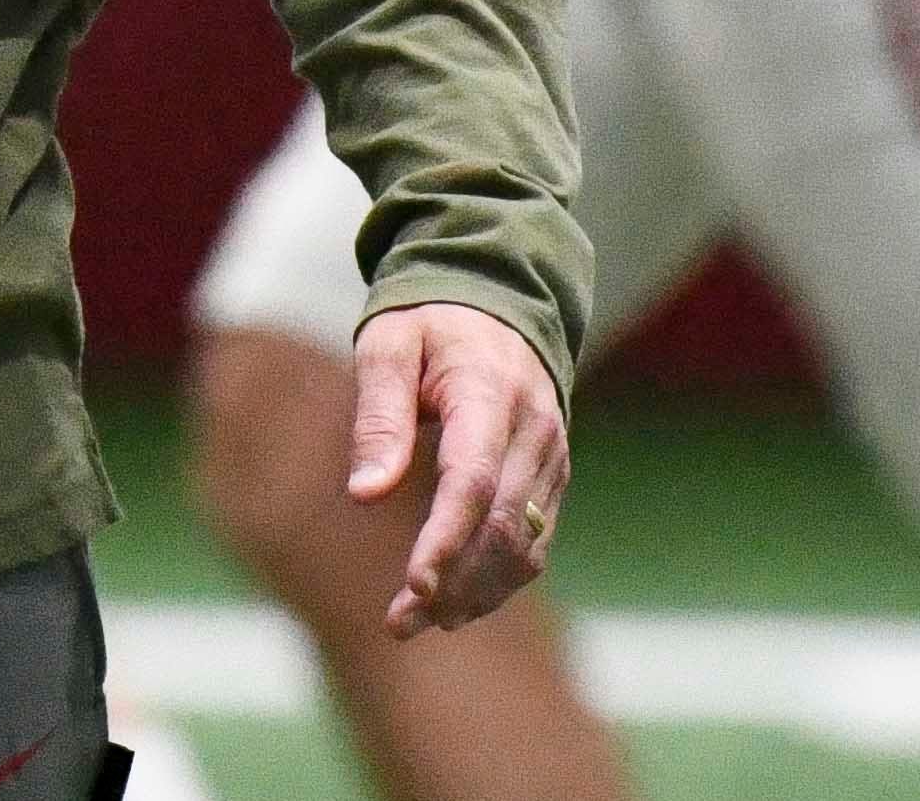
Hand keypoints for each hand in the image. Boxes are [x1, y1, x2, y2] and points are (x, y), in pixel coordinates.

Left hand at [346, 301, 567, 637]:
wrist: (498, 297)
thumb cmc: (429, 322)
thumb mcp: (388, 344)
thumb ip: (379, 416)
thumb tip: (365, 495)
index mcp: (489, 391)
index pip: (474, 480)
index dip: (446, 540)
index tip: (414, 587)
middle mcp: (534, 428)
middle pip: (501, 525)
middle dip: (453, 583)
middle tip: (398, 624)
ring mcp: (551, 454)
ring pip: (525, 543)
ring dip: (477, 592)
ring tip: (420, 621)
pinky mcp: (553, 474)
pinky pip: (536, 539)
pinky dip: (500, 578)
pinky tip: (459, 601)